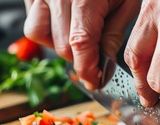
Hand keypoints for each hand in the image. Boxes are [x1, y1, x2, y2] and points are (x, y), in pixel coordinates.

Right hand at [23, 0, 139, 89]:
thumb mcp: (126, 1)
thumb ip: (114, 32)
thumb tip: (105, 63)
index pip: (81, 44)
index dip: (87, 69)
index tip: (94, 81)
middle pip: (62, 45)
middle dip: (79, 57)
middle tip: (94, 55)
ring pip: (41, 35)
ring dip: (59, 44)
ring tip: (77, 35)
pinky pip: (33, 22)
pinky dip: (46, 30)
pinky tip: (63, 23)